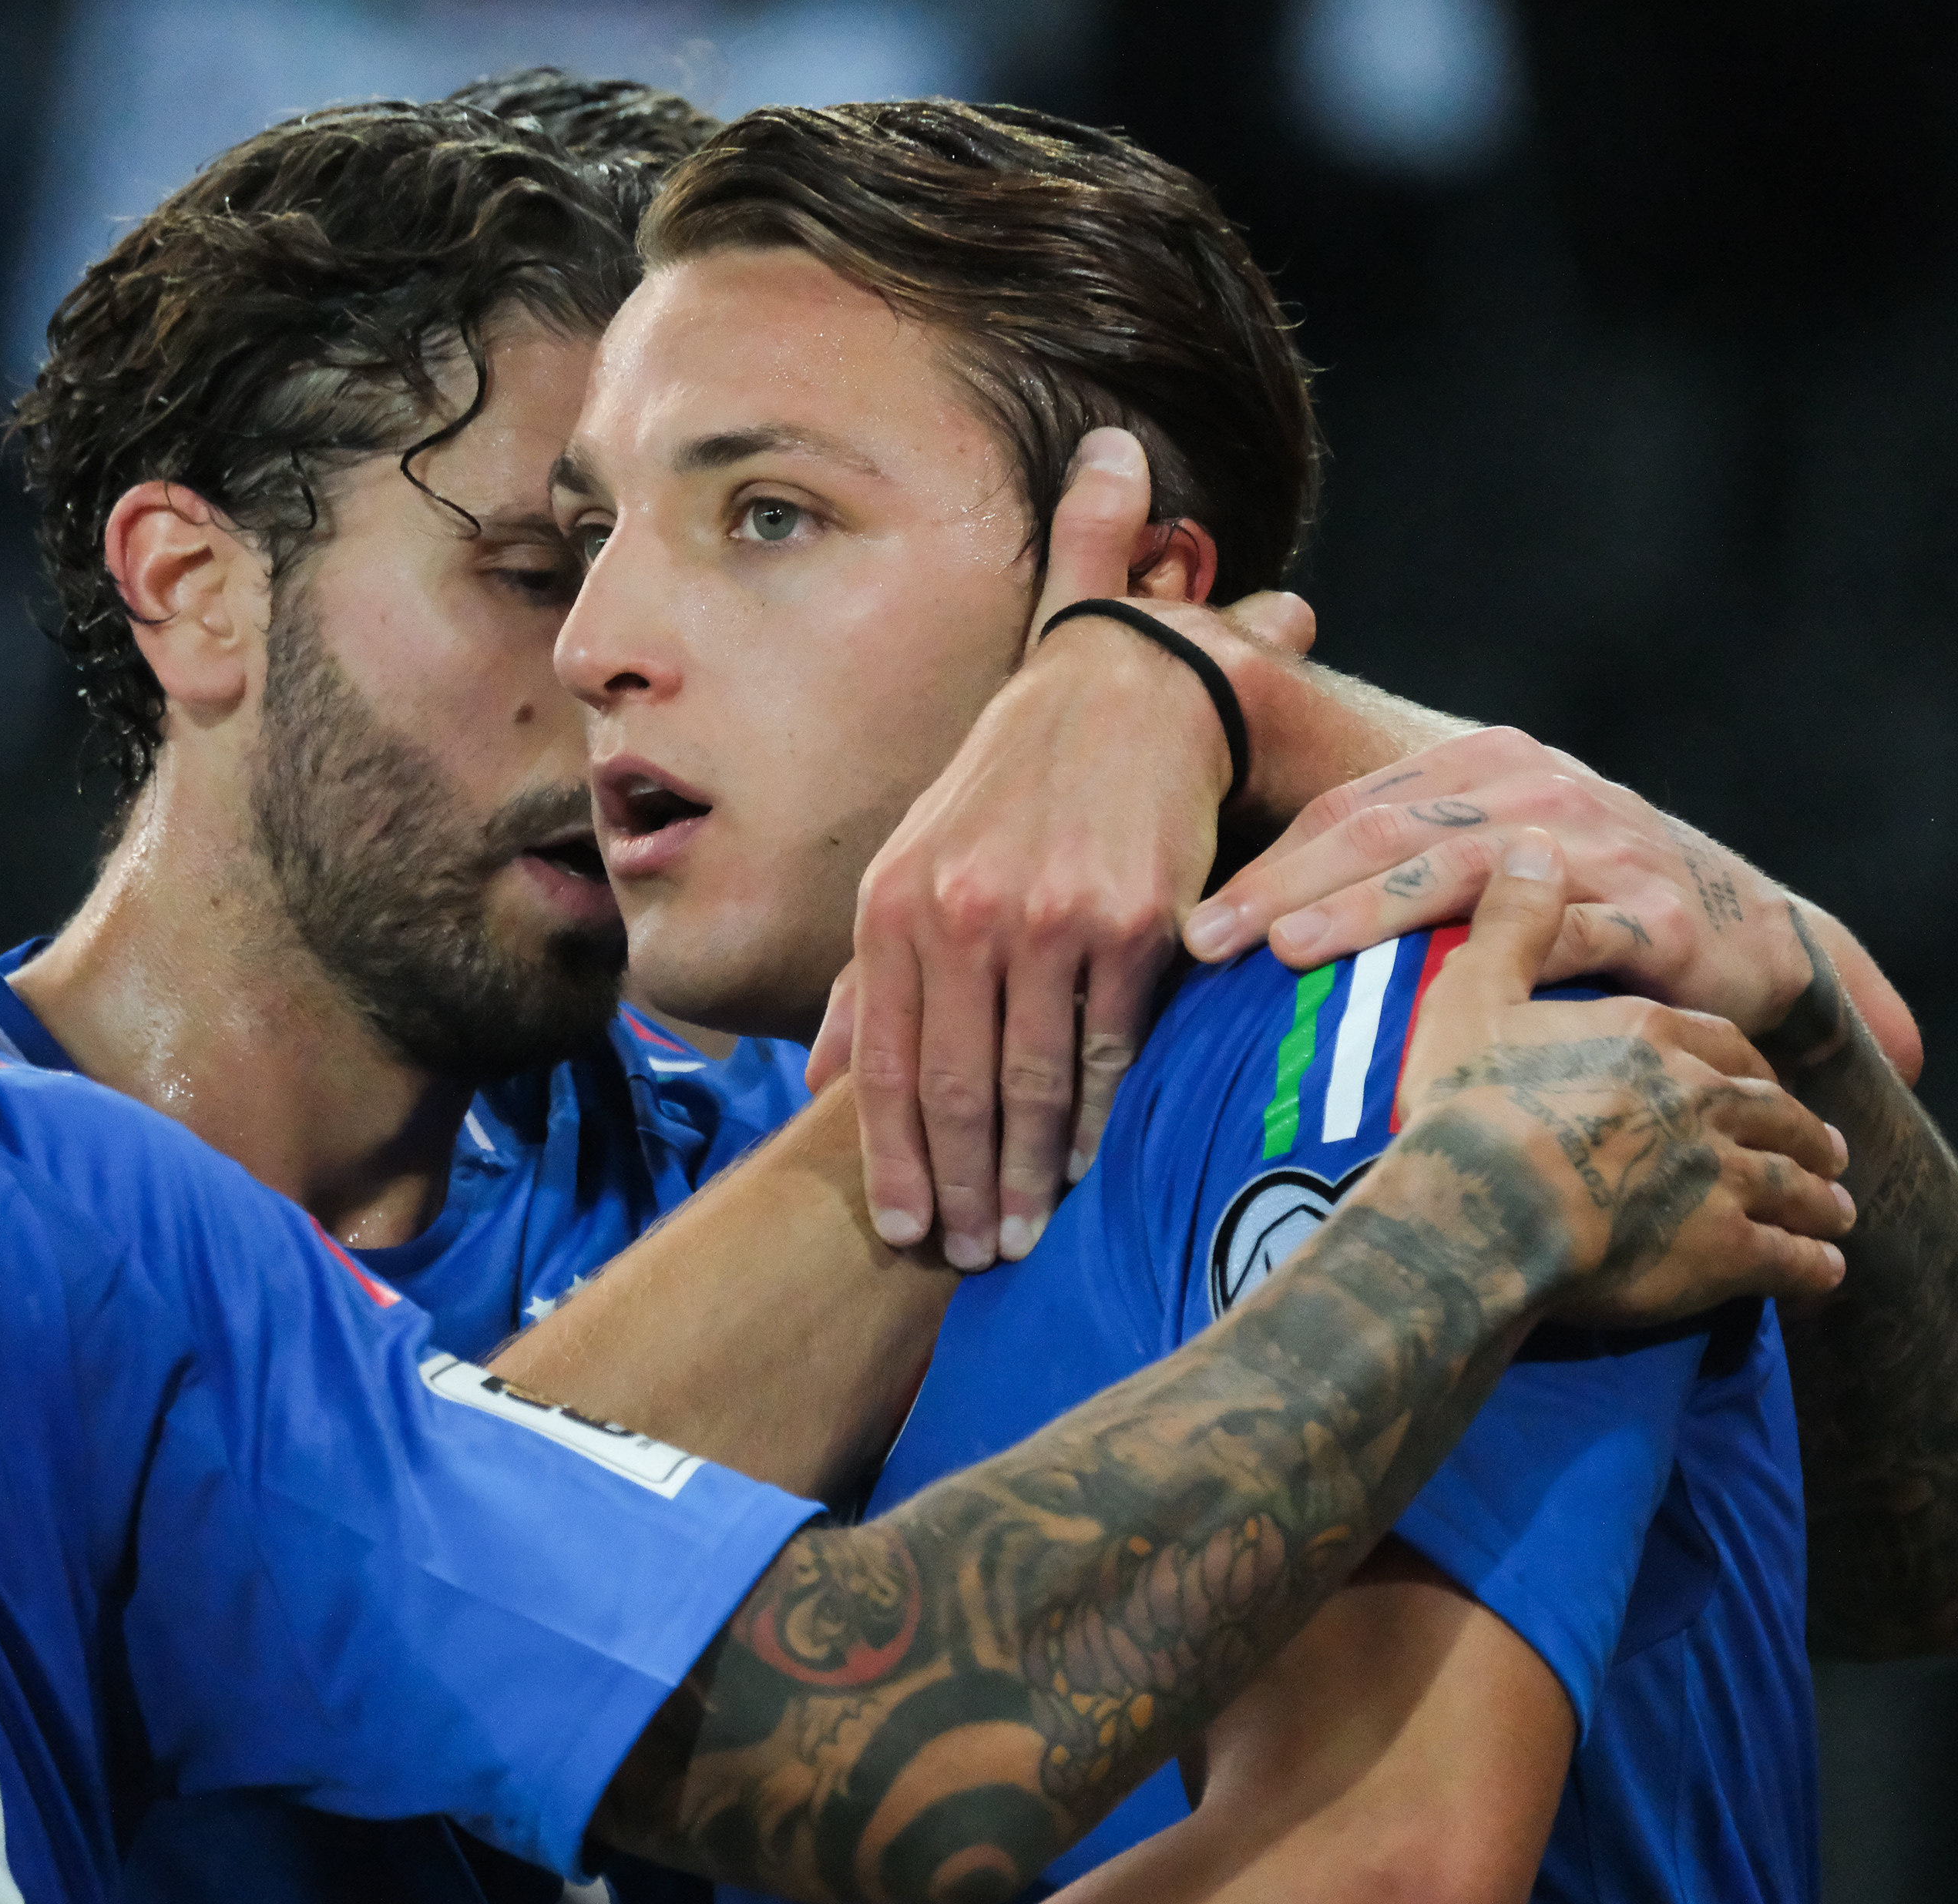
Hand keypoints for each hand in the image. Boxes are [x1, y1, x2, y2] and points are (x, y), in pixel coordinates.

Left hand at [806, 429, 1315, 1269]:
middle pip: (957, 1090)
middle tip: (977, 1257)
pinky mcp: (1134, 923)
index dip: (893, 1163)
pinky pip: (1112, 1048)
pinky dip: (1100, 1116)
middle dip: (963, 1188)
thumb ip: (865, 980)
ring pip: (1035, 1083)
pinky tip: (1089, 1161)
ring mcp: (1051, 919)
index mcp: (894, 907)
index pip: (884, 1066)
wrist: (1120, 700)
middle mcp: (962, 914)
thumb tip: (823, 1088)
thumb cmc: (1007, 796)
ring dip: (1030, 1173)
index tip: (907, 1234)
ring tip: (1028, 1230)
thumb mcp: (910, 864)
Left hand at [1187, 726, 1923, 1079]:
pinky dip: (1494, 960)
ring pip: (1458, 869)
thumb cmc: (1589, 902)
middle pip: (1385, 829)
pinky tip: (1436, 993)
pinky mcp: (1654, 915)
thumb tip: (1260, 917)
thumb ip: (1399, 864)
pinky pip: (1563, 935)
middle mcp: (1534, 788)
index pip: (1351, 804)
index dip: (1268, 858)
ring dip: (1366, 910)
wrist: (1753, 933)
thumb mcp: (1493, 857)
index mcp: (1481, 764)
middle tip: (1207, 938)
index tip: (1193, 920)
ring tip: (1289, 949)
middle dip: (1286, 883)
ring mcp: (1596, 845)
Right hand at [1395, 828, 1853, 1326]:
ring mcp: (1723, 1174)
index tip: (1755, 1076)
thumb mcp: (1473, 991)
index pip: (1716, 1039)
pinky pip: (1790, 1258)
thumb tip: (1533, 845)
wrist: (1483, 1203)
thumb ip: (1513, 922)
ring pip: (1794, 1183)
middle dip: (1801, 1130)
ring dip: (1820, 1197)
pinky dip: (1814, 1264)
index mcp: (1650, 1035)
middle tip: (1824, 1149)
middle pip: (1769, 1111)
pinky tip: (1824, 1273)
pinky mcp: (1726, 1249)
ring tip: (1837, 1212)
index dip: (1739, 1061)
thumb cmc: (1468, 1105)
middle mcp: (1702, 1098)